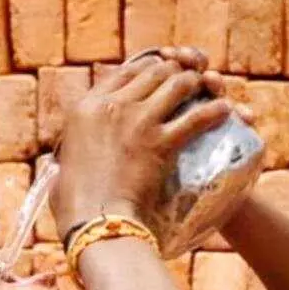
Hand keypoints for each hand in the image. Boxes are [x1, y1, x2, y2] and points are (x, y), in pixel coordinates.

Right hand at [52, 46, 235, 235]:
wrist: (93, 220)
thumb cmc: (73, 201)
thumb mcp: (64, 161)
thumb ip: (74, 146)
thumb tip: (66, 155)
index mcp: (84, 108)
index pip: (123, 72)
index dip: (146, 69)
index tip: (157, 73)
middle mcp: (112, 107)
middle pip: (154, 71)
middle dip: (174, 72)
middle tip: (186, 81)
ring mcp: (139, 122)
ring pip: (179, 84)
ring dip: (195, 85)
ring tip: (206, 91)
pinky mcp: (162, 142)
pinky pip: (199, 116)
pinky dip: (215, 111)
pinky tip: (224, 111)